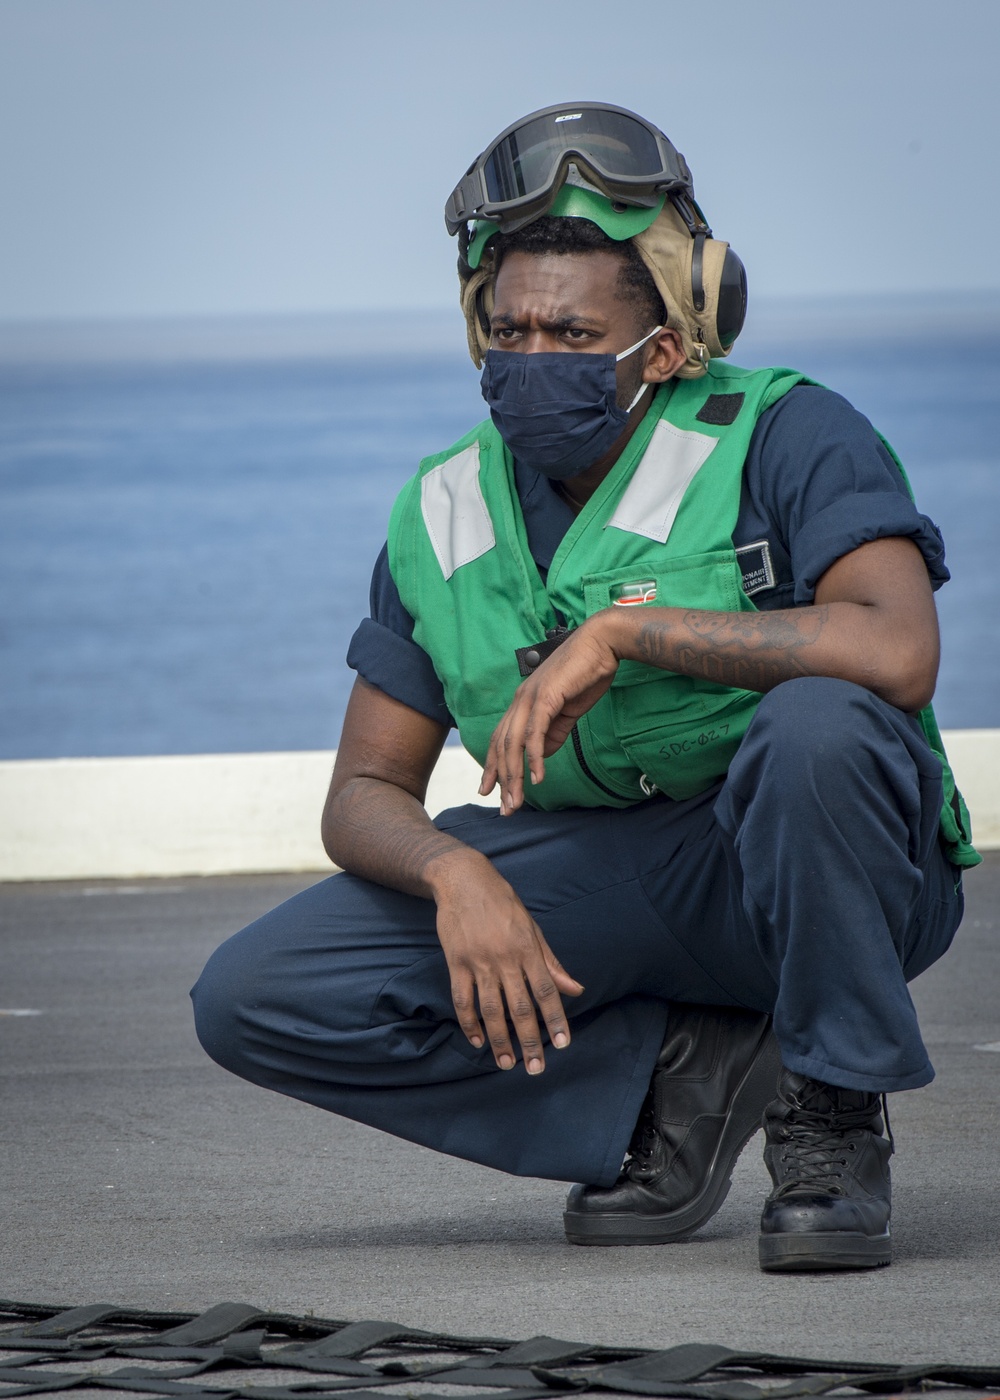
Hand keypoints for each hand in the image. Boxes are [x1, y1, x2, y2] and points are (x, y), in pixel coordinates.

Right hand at [431, 853, 583, 1073]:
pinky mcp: (456, 962)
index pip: (546, 990)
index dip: (556, 1018)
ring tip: (507, 1062)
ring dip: (500, 1039)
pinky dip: (469, 1022)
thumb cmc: (503, 903)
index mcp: (528, 949)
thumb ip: (551, 962)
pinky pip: (463, 998)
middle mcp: (505, 958)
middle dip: (529, 1040)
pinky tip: (476, 1040)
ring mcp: (478, 961)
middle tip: (535, 1068)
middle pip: (520, 1007)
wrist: (464, 880)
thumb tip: (575, 989)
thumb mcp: (532, 928)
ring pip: (491, 1009)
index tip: (562, 1043)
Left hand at [480, 614, 619, 813]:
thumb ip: (554, 733)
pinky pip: (535, 734)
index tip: (491, 791)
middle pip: (502, 746)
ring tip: (517, 800)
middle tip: (506, 808)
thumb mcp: (568, 710)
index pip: (500, 739)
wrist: (603, 644)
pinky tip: (537, 777)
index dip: (493, 766)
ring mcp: (531, 698)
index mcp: (523, 702)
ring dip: (514, 775)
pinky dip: (534, 757)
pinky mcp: (546, 697)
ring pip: (514, 744)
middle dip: (501, 780)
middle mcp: (520, 700)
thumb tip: (542, 755)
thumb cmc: (586, 673)